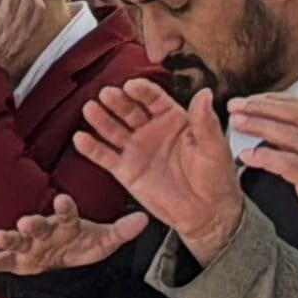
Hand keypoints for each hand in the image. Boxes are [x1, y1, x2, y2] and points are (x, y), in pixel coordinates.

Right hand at [0, 193, 149, 275]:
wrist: (66, 259)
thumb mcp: (104, 239)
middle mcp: (45, 230)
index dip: (65, 207)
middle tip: (26, 221)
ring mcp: (30, 244)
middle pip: (38, 225)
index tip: (62, 201)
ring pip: (17, 239)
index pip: (67, 212)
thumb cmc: (82, 244)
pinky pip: (5, 260)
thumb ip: (121, 231)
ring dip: (7, 237)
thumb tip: (144, 220)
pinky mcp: (19, 260)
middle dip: (32, 224)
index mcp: (66, 222)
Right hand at [73, 78, 243, 261]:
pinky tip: (81, 138)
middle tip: (107, 94)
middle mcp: (152, 131)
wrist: (207, 212)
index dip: (142, 91)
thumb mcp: (214, 146)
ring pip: (113, 130)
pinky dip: (91, 148)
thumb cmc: (216, 177)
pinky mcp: (125, 170)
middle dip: (117, 102)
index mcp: (174, 120)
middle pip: (129, 111)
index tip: (131, 85)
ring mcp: (137, 150)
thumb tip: (205, 93)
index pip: (154, 100)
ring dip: (101, 119)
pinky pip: (104, 156)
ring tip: (90, 109)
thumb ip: (205, 120)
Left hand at [225, 94, 297, 268]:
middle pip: (295, 115)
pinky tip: (246, 156)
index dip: (275, 99)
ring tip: (236, 123)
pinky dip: (264, 157)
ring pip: (289, 135)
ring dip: (258, 125)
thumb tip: (283, 132)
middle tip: (236, 106)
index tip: (252, 100)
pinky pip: (287, 165)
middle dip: (261, 107)